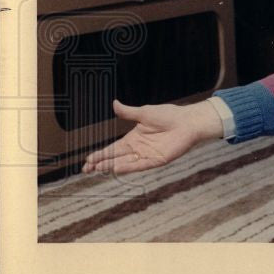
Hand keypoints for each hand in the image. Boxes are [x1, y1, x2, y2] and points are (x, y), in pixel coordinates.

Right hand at [81, 99, 224, 175]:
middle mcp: (138, 149)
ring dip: (111, 166)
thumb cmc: (169, 115)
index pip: (113, 148)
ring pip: (125, 163)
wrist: (188, 122)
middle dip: (101, 163)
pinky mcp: (157, 160)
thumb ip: (128, 112)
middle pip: (116, 158)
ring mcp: (147, 156)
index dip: (100, 154)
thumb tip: (114, 103)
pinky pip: (140, 165)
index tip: (87, 160)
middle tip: (86, 169)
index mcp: (133, 138)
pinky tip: (116, 168)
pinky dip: (128, 167)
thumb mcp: (144, 113)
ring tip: (97, 169)